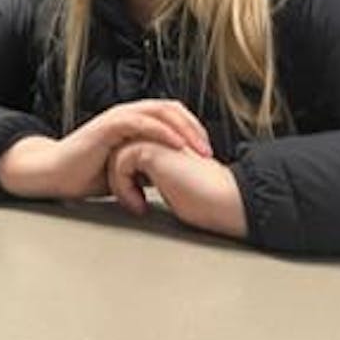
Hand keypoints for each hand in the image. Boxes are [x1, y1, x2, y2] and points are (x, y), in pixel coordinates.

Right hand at [0, 99, 211, 199]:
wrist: (57, 175)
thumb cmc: (88, 173)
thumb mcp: (129, 170)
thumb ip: (150, 166)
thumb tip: (176, 175)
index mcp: (135, 122)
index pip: (173, 116)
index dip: (194, 130)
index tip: (208, 154)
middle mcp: (128, 114)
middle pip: (172, 110)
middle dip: (195, 129)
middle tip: (210, 152)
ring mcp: (118, 117)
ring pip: (160, 112)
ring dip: (184, 129)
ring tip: (199, 149)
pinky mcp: (108, 125)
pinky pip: (141, 123)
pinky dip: (163, 132)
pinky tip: (177, 146)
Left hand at [106, 141, 246, 238]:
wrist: (224, 198)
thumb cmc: (204, 197)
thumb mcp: (171, 184)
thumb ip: (153, 175)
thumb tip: (132, 184)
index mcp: (165, 141)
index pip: (129, 154)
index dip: (126, 178)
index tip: (139, 202)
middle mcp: (159, 135)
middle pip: (117, 152)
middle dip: (119, 180)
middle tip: (135, 203)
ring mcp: (154, 138)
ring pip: (115, 157)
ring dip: (120, 185)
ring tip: (137, 204)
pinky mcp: (151, 147)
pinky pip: (120, 163)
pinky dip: (123, 187)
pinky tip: (141, 203)